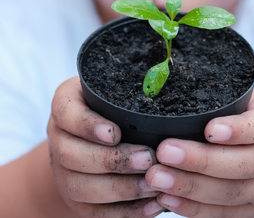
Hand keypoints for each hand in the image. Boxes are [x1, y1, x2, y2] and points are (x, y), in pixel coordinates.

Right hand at [47, 77, 164, 217]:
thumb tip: (162, 84)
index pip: (67, 113)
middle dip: (112, 160)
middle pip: (71, 155)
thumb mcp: (112, 87)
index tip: (115, 133)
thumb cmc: (108, 103)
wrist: (86, 135)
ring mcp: (62, 170)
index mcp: (64, 104)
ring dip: (120, 189)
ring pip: (81, 187)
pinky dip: (123, 213)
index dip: (87, 125)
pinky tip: (150, 207)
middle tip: (148, 159)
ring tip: (153, 185)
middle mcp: (57, 137)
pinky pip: (93, 212)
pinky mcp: (75, 198)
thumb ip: (128, 86)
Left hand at [144, 90, 253, 216]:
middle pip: (242, 164)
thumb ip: (217, 98)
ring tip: (157, 177)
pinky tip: (167, 198)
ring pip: (230, 193)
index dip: (237, 130)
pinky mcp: (251, 210)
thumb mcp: (242, 99)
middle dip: (200, 160)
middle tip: (165, 152)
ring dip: (189, 186)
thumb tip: (167, 90)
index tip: (209, 129)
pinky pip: (222, 213)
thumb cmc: (246, 118)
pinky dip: (192, 208)